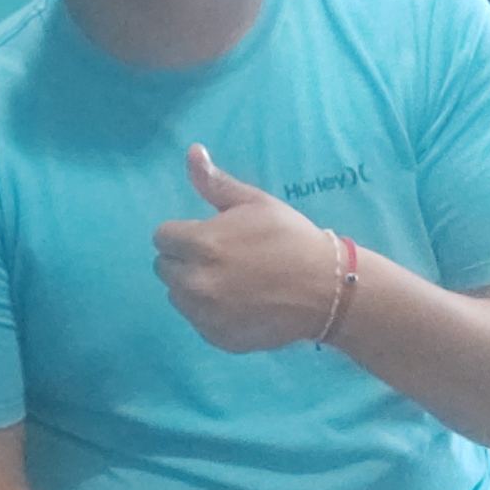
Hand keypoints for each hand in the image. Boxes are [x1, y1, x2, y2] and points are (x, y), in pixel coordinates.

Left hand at [152, 145, 336, 352]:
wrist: (327, 289)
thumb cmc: (291, 238)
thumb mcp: (255, 203)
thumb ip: (215, 183)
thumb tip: (191, 152)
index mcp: (200, 244)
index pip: (162, 237)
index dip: (183, 234)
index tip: (208, 236)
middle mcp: (194, 282)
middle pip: (165, 268)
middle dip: (185, 260)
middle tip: (221, 259)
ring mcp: (204, 314)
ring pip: (178, 296)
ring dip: (193, 287)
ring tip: (230, 281)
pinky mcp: (216, 338)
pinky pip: (197, 321)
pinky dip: (210, 313)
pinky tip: (238, 304)